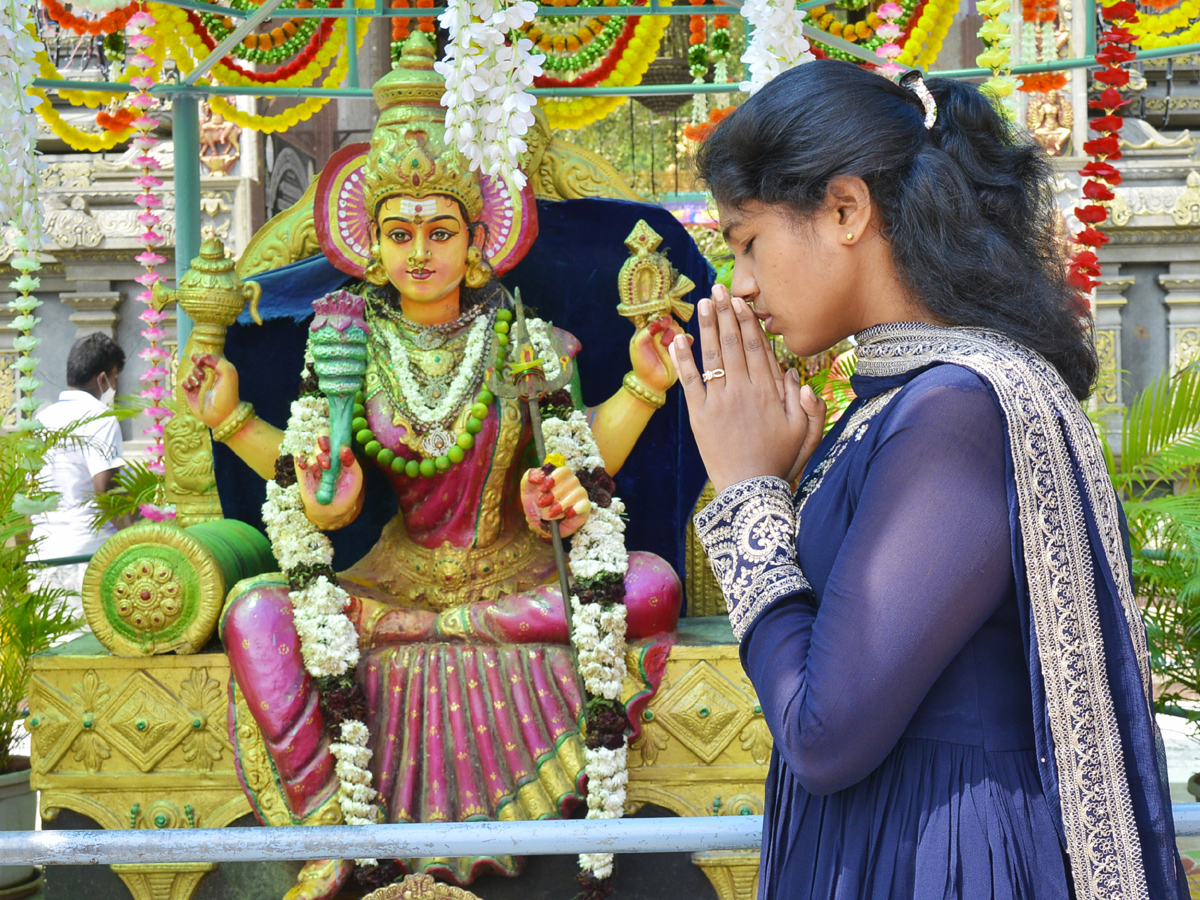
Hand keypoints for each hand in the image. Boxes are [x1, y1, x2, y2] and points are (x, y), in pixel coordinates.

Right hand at [181, 353, 239, 429]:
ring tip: (199, 384)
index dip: (203, 356)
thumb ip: (218, 361)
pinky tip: (192, 388)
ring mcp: (199, 385)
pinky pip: (183, 383)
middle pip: (197, 364)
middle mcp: (208, 377)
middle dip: (197, 366)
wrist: (221, 414)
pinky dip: (186, 383)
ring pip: (190, 373)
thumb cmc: (227, 394)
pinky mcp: (191, 393)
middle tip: (201, 372)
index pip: (208, 358)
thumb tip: (203, 357)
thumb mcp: (229, 373)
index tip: (201, 359)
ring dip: (193, 376)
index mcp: (219, 371)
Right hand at [296, 433, 363, 529]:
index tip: (330, 444)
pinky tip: (305, 467)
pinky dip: (301, 459)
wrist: (332, 509)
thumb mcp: (354, 477)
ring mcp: (315, 461)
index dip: (333, 435)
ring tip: (321, 474)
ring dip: (317, 461)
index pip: (336, 435)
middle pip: (322, 437)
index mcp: (342, 453)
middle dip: (323, 444)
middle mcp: (328, 454)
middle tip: (326, 457)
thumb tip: (344, 448)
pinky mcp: (303, 469)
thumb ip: (351, 462)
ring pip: (313, 451)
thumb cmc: (347, 492)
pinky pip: (299, 458)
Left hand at [520, 465, 592, 538]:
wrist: (540, 522)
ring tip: (550, 513)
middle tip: (541, 503)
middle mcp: (572, 482)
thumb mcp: (527, 489)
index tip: (542, 489)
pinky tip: (567, 515)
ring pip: (578, 493)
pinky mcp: (584, 507)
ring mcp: (580, 494)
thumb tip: (540, 475)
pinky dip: (576, 509)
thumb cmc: (535, 503)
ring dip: (562, 503)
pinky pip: (585, 505)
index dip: (554, 478)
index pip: (564, 470)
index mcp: (560, 475)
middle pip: (571, 481)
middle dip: (554, 494)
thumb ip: (529, 477)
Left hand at [629, 314, 687, 394]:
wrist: (651, 382)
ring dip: (675, 334)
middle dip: (669, 327)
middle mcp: (660, 332)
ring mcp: (671, 340)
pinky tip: (683, 345)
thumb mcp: (638, 346)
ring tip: (667, 345)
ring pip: (679, 328)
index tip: (662, 322)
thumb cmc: (641, 363)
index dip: (661, 316)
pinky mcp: (681, 348)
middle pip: (670, 320)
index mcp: (648, 328)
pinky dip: (687, 340)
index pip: (656, 314)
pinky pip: (688, 338)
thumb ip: (646, 331)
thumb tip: (658, 321)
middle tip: (664, 339)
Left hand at [668, 286, 825, 493]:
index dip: (748, 322)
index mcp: (769, 392)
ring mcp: (720, 402)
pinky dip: (684, 360)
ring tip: (703, 303)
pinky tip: (679, 338)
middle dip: (726, 313)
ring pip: (713, 356)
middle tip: (719, 289)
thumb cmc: (779, 462)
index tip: (742, 302)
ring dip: (708, 327)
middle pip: (734, 344)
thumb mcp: (804, 434)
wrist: (750, 489)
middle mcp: (744, 391)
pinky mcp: (700, 416)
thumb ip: (808, 404)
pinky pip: (690, 382)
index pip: (757, 348)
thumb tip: (797, 376)